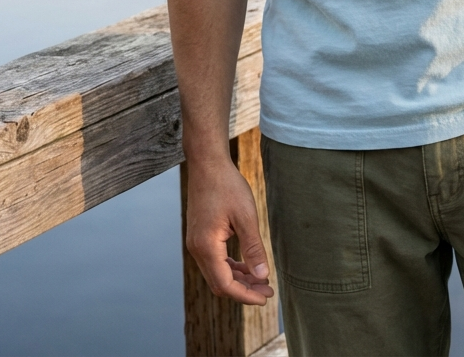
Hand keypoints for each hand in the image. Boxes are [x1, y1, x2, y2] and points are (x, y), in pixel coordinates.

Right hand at [184, 157, 274, 304]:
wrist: (208, 164)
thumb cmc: (227, 186)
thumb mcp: (246, 216)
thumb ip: (253, 248)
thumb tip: (262, 275)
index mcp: (206, 247)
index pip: (225, 284)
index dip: (246, 295)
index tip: (265, 298)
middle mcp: (197, 249)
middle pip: (219, 283)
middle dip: (244, 290)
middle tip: (268, 290)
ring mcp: (196, 243)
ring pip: (217, 273)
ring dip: (238, 279)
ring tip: (261, 280)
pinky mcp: (199, 237)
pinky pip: (214, 261)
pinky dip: (231, 267)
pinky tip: (247, 265)